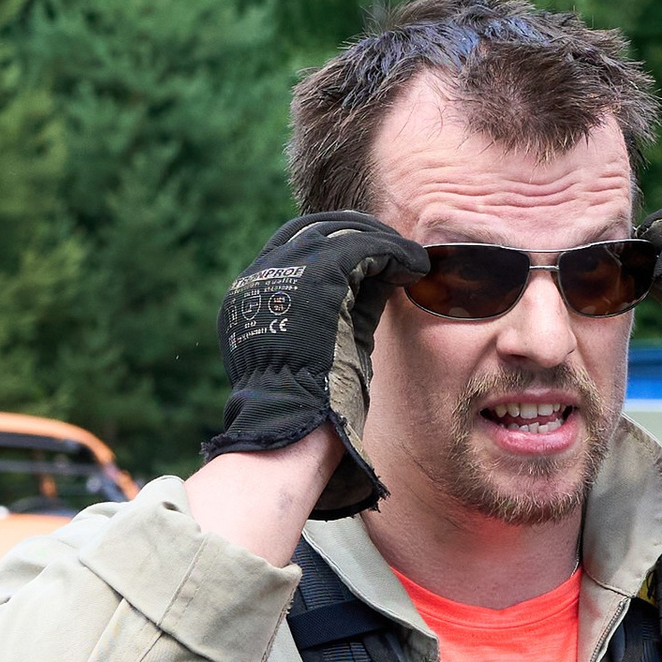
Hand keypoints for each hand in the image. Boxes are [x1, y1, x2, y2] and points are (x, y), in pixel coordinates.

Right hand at [204, 213, 423, 514]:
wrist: (295, 429)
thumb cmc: (307, 410)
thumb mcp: (313, 351)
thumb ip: (330, 313)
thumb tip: (374, 279)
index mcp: (246, 298)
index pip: (289, 248)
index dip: (331, 244)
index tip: (366, 253)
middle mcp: (258, 278)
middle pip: (313, 232)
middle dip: (358, 235)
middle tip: (393, 246)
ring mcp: (284, 274)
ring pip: (340, 235)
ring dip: (382, 243)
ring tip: (411, 258)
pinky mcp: (318, 279)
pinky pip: (363, 249)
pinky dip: (394, 253)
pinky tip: (415, 265)